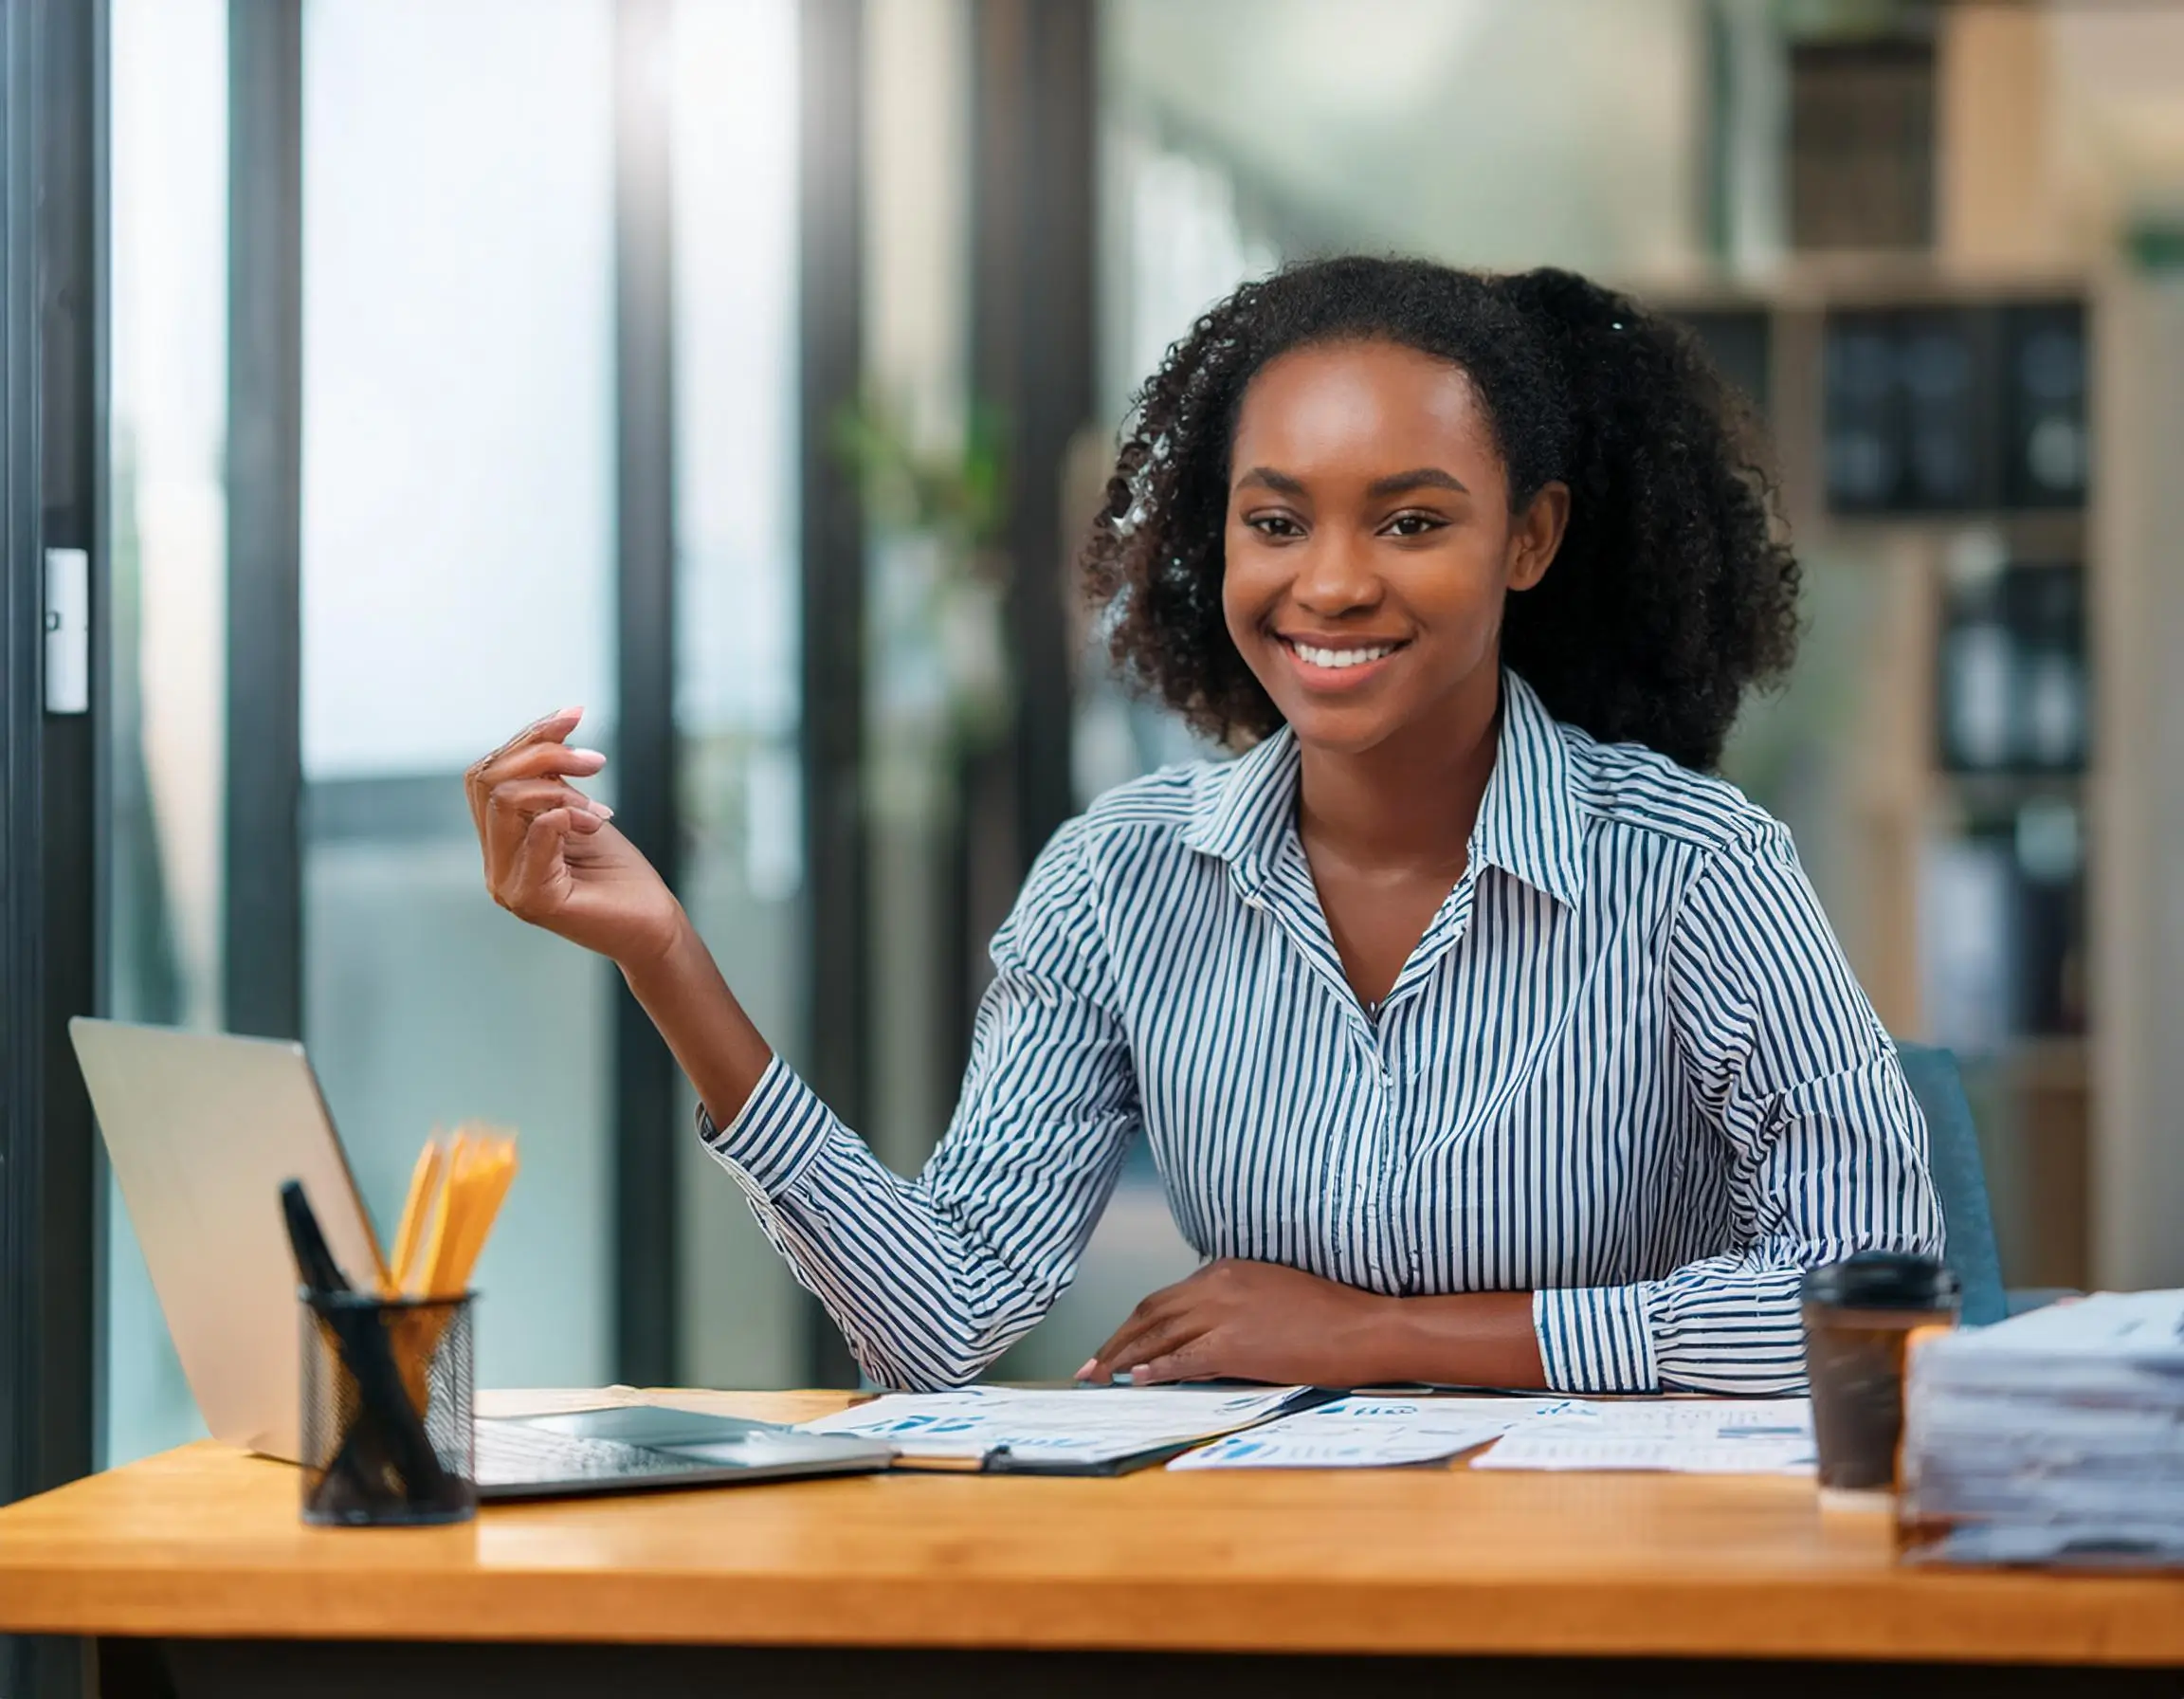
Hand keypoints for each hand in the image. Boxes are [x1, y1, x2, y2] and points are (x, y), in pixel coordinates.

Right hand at [464, 707, 683, 967]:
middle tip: (595, 762)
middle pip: (486, 779)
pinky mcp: (531, 900)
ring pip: (503, 800)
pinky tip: (596, 825)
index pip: (485, 774)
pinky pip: (536, 833)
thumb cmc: (620, 874)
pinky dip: (567, 814)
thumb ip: (551, 784)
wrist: (652, 928)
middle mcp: (495, 864)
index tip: (574, 715)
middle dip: (542, 752)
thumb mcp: (580, 813)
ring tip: (598, 808)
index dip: (527, 736)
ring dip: (559, 787)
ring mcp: (506, 884)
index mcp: (501, 842)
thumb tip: (546, 733)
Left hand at [1081, 1259, 1398, 1387]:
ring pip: (1158, 1336)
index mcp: (1224, 1269)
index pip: (1163, 1298)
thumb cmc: (1328, 1314)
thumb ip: (1233, 1301)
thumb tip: (1204, 1329)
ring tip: (1099, 1378)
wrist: (1364, 1327)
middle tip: (1089, 1368)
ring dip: (1123, 1358)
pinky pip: (1183, 1360)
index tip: (1112, 1344)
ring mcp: (1224, 1314)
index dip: (1132, 1324)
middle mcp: (1216, 1286)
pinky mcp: (1235, 1345)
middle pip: (1149, 1314)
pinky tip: (1136, 1381)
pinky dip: (1155, 1370)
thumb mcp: (1270, 1290)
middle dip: (1115, 1341)